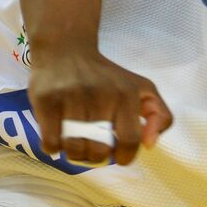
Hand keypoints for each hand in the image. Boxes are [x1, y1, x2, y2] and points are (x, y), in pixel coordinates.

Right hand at [31, 47, 172, 164]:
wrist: (65, 48)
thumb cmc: (106, 76)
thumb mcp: (143, 88)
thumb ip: (160, 116)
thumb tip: (150, 145)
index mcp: (126, 95)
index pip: (130, 140)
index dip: (124, 156)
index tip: (117, 157)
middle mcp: (100, 96)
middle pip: (99, 150)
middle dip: (96, 158)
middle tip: (92, 148)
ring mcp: (71, 98)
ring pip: (74, 149)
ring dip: (75, 155)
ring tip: (76, 144)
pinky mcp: (46, 100)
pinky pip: (51, 142)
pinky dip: (54, 147)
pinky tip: (57, 137)